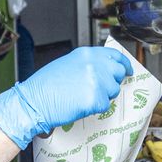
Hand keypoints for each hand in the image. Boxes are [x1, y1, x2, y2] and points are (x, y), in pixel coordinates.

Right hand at [0, 46, 132, 148]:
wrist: (34, 101)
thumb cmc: (45, 85)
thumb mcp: (67, 64)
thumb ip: (88, 63)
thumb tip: (103, 69)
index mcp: (87, 54)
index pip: (115, 55)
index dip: (124, 63)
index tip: (127, 70)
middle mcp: (94, 64)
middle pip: (118, 72)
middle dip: (114, 81)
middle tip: (104, 88)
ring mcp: (97, 81)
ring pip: (113, 90)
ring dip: (103, 96)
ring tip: (84, 96)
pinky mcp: (96, 98)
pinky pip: (104, 105)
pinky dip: (94, 107)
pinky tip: (80, 104)